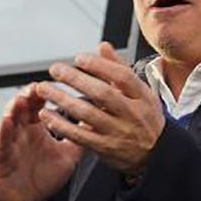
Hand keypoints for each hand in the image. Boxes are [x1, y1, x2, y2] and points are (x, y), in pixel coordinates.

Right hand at [0, 85, 83, 200]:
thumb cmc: (43, 177)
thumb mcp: (68, 155)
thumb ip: (81, 137)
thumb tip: (98, 121)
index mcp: (37, 129)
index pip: (41, 105)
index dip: (48, 92)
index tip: (60, 82)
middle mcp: (22, 132)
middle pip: (24, 107)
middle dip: (31, 94)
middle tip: (41, 84)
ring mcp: (10, 142)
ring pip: (9, 119)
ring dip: (15, 107)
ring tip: (24, 97)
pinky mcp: (0, 157)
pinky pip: (0, 142)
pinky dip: (3, 130)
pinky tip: (7, 120)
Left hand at [36, 43, 164, 176]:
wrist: (157, 153)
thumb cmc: (145, 118)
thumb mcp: (141, 93)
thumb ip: (120, 69)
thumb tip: (102, 47)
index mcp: (143, 97)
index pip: (123, 77)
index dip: (100, 66)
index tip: (79, 58)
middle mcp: (132, 114)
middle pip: (103, 94)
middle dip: (76, 79)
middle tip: (55, 70)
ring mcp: (119, 132)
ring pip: (88, 113)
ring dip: (63, 100)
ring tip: (44, 89)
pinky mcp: (106, 148)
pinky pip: (80, 135)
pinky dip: (61, 125)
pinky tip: (47, 115)